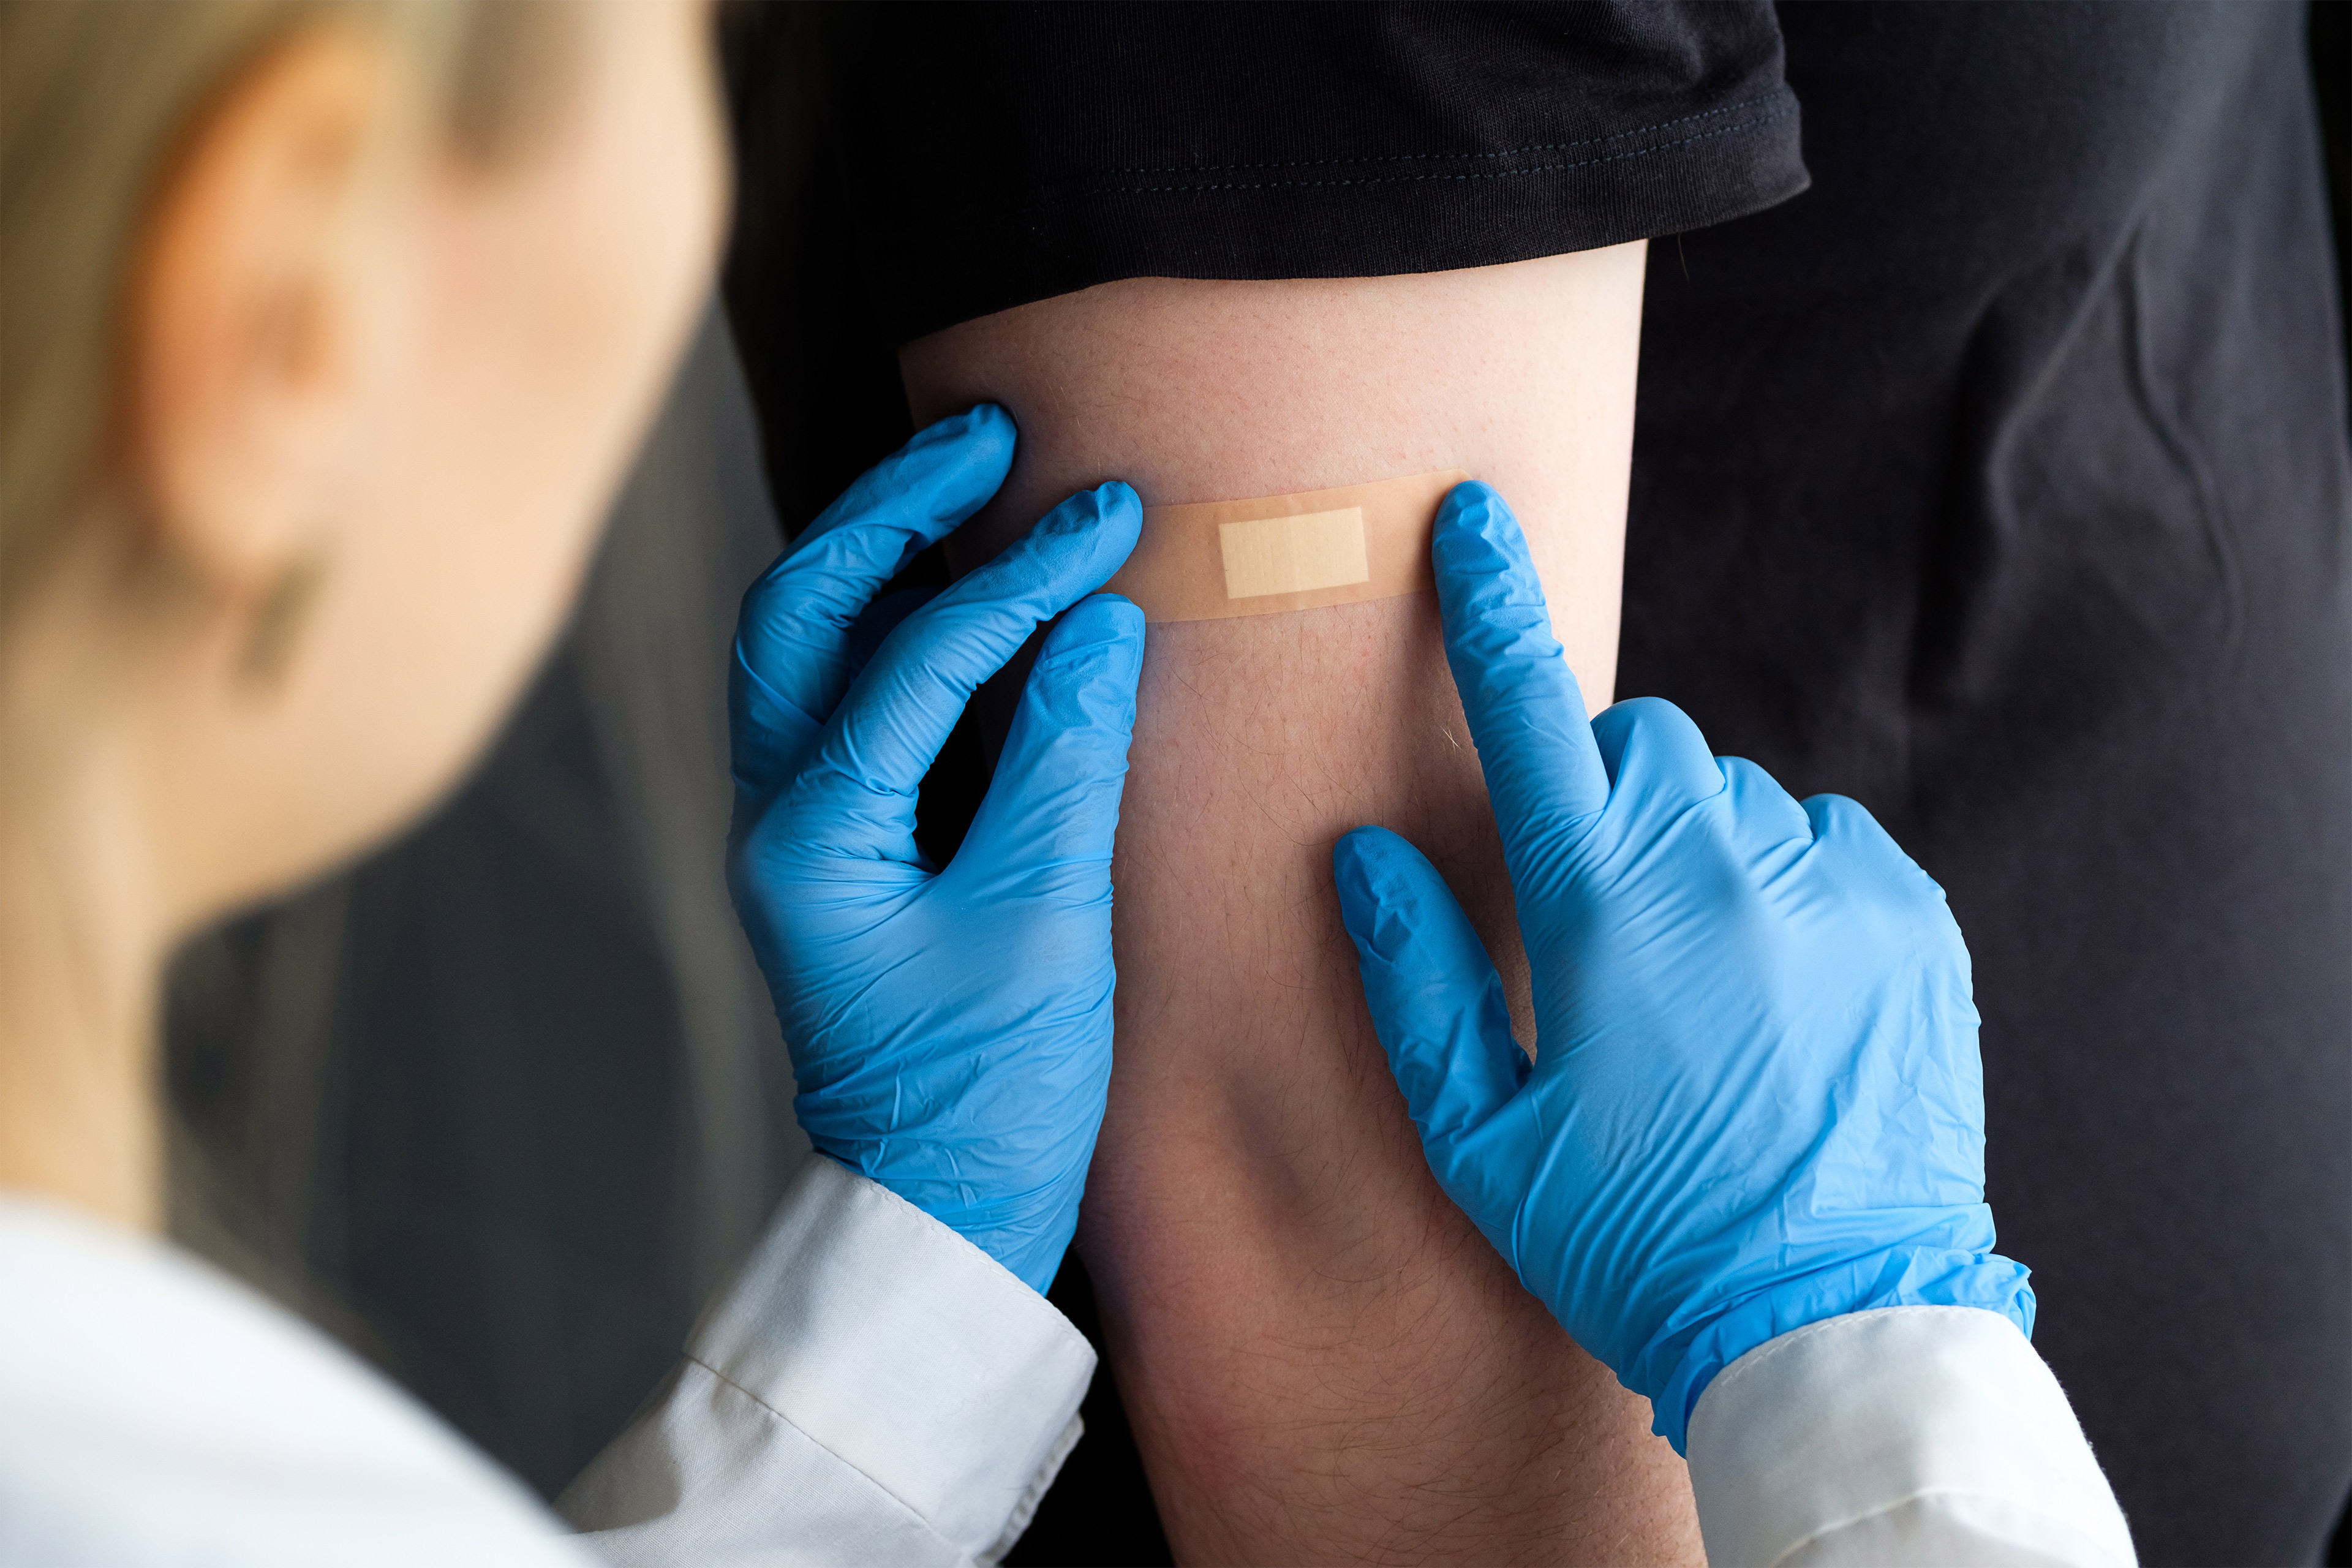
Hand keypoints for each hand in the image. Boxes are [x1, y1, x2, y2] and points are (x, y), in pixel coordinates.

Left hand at [728, 405, 1145, 1293]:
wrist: (947, 1214)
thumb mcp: (1046, 926)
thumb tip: (1099, 620)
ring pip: (808, 645)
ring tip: (974, 479)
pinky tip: (967, 583)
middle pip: (802, 612)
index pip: (911, 660)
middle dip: (893, 512)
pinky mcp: (841, 845)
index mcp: (809, 841)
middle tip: (989, 439)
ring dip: (883, 553)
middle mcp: (776, 819)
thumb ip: (1066, 761)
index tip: (1107, 517)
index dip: (1017, 577)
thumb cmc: (991, 1095)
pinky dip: (900, 622)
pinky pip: (848, 696)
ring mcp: (797, 830)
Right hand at [1332, 482, 2032, 1449]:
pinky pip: (1827, 840)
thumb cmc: (1633, 1241)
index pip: (1525, 707)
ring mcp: (1829, 887)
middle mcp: (1720, 866)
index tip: (1475, 517)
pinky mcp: (1910, 922)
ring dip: (1692, 843)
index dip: (1489, 602)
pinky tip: (1772, 986)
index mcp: (1598, 908)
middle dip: (1596, 778)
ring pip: (1733, 793)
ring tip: (1691, 976)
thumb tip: (1362, 855)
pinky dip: (1784, 879)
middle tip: (1586, 897)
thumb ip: (1413, 977)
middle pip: (1639, 734)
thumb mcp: (1481, 1135)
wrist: (1830, 1323)